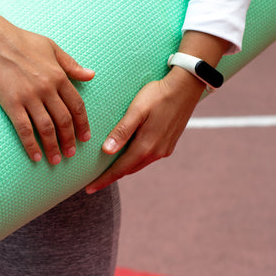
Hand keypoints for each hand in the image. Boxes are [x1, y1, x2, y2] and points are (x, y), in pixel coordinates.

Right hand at [0, 0, 93, 163]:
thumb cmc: (22, 40)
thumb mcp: (51, 47)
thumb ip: (71, 64)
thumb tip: (91, 75)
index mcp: (59, 75)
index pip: (77, 105)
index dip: (82, 124)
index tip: (85, 137)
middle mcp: (47, 88)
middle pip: (64, 120)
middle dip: (69, 140)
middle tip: (71, 154)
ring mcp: (29, 96)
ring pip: (46, 127)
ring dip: (53, 146)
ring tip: (56, 159)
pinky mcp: (11, 102)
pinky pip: (24, 128)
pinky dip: (31, 145)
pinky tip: (35, 156)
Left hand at [84, 29, 228, 193]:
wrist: (186, 86)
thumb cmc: (158, 94)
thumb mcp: (137, 110)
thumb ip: (122, 131)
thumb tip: (107, 151)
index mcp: (146, 146)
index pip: (119, 169)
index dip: (103, 179)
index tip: (89, 189)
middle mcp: (156, 152)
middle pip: (128, 169)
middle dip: (111, 176)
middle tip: (94, 182)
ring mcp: (164, 149)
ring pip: (138, 164)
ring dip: (123, 168)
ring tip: (108, 171)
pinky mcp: (169, 143)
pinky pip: (147, 157)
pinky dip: (135, 160)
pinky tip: (127, 155)